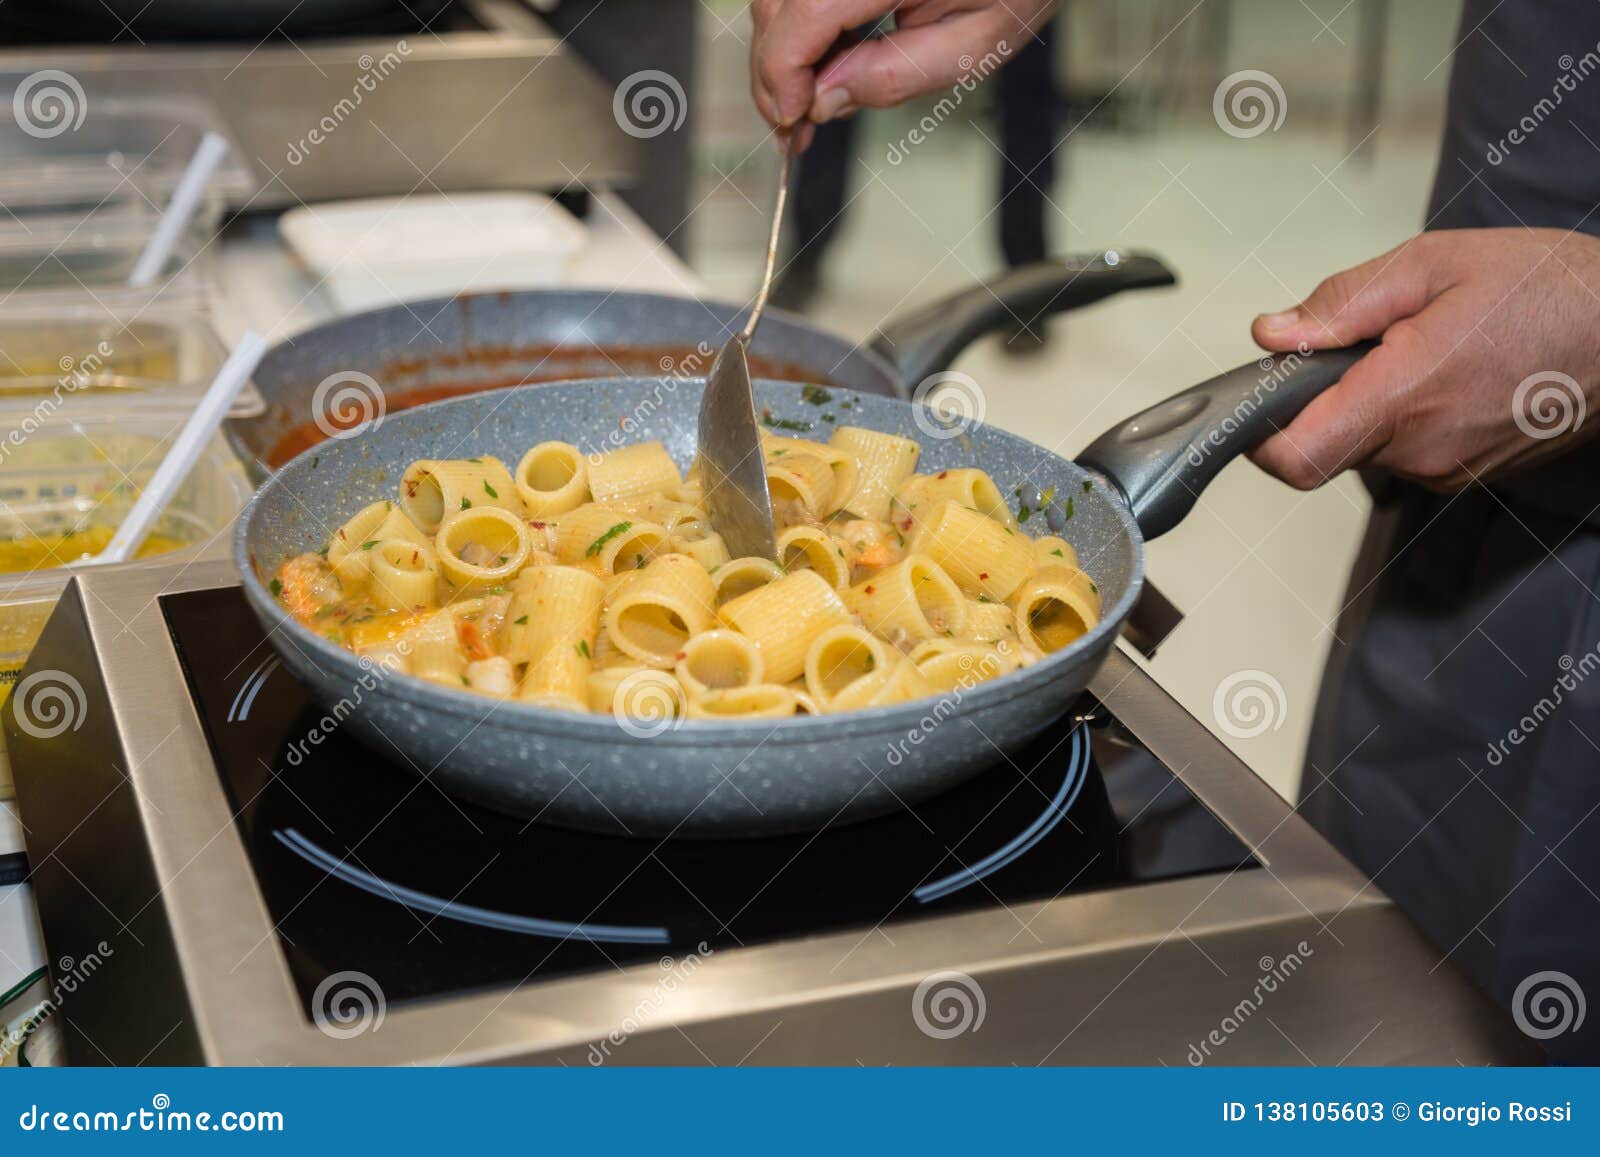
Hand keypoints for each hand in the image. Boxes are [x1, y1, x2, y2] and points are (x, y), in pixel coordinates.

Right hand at [749, 0, 1059, 142]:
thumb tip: (823, 102)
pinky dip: (798, 28)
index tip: (791, 119)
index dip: (782, 71)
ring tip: (809, 100)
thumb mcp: (972, 45)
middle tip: (792, 128)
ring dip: (781, 51)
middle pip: (777, 5)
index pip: (807, 13)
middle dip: (773, 71)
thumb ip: (894, 75)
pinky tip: (821, 62)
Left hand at [1249, 227, 1599, 491]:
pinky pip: (1404, 452)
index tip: (1259, 400)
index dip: (1259, 435)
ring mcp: (1446, 470)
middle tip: (1361, 346)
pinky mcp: (1464, 475)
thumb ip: (1342, 303)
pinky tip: (1446, 372)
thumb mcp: (1434, 264)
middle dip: (1321, 401)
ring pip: (1363, 449)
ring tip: (1421, 349)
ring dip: (1368, 405)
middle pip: (1322, 448)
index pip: (1294, 457)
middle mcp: (1421, 449)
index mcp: (1404, 396)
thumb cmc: (1552, 290)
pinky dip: (1403, 417)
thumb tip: (1274, 333)